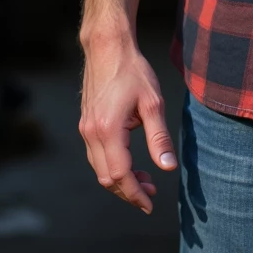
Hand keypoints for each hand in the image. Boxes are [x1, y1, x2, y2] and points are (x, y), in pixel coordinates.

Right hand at [79, 33, 177, 213]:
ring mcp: (86, 129)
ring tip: (146, 180)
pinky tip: (132, 163)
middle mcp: (91, 133)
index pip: (121, 174)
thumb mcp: (153, 103)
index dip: (136, 193)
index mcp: (108, 130)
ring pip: (100, 169)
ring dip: (121, 181)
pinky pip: (97, 156)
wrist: (107, 48)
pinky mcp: (86, 124)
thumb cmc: (133, 71)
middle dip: (129, 191)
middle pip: (107, 178)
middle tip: (153, 193)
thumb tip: (167, 168)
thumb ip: (159, 138)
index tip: (151, 204)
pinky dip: (113, 167)